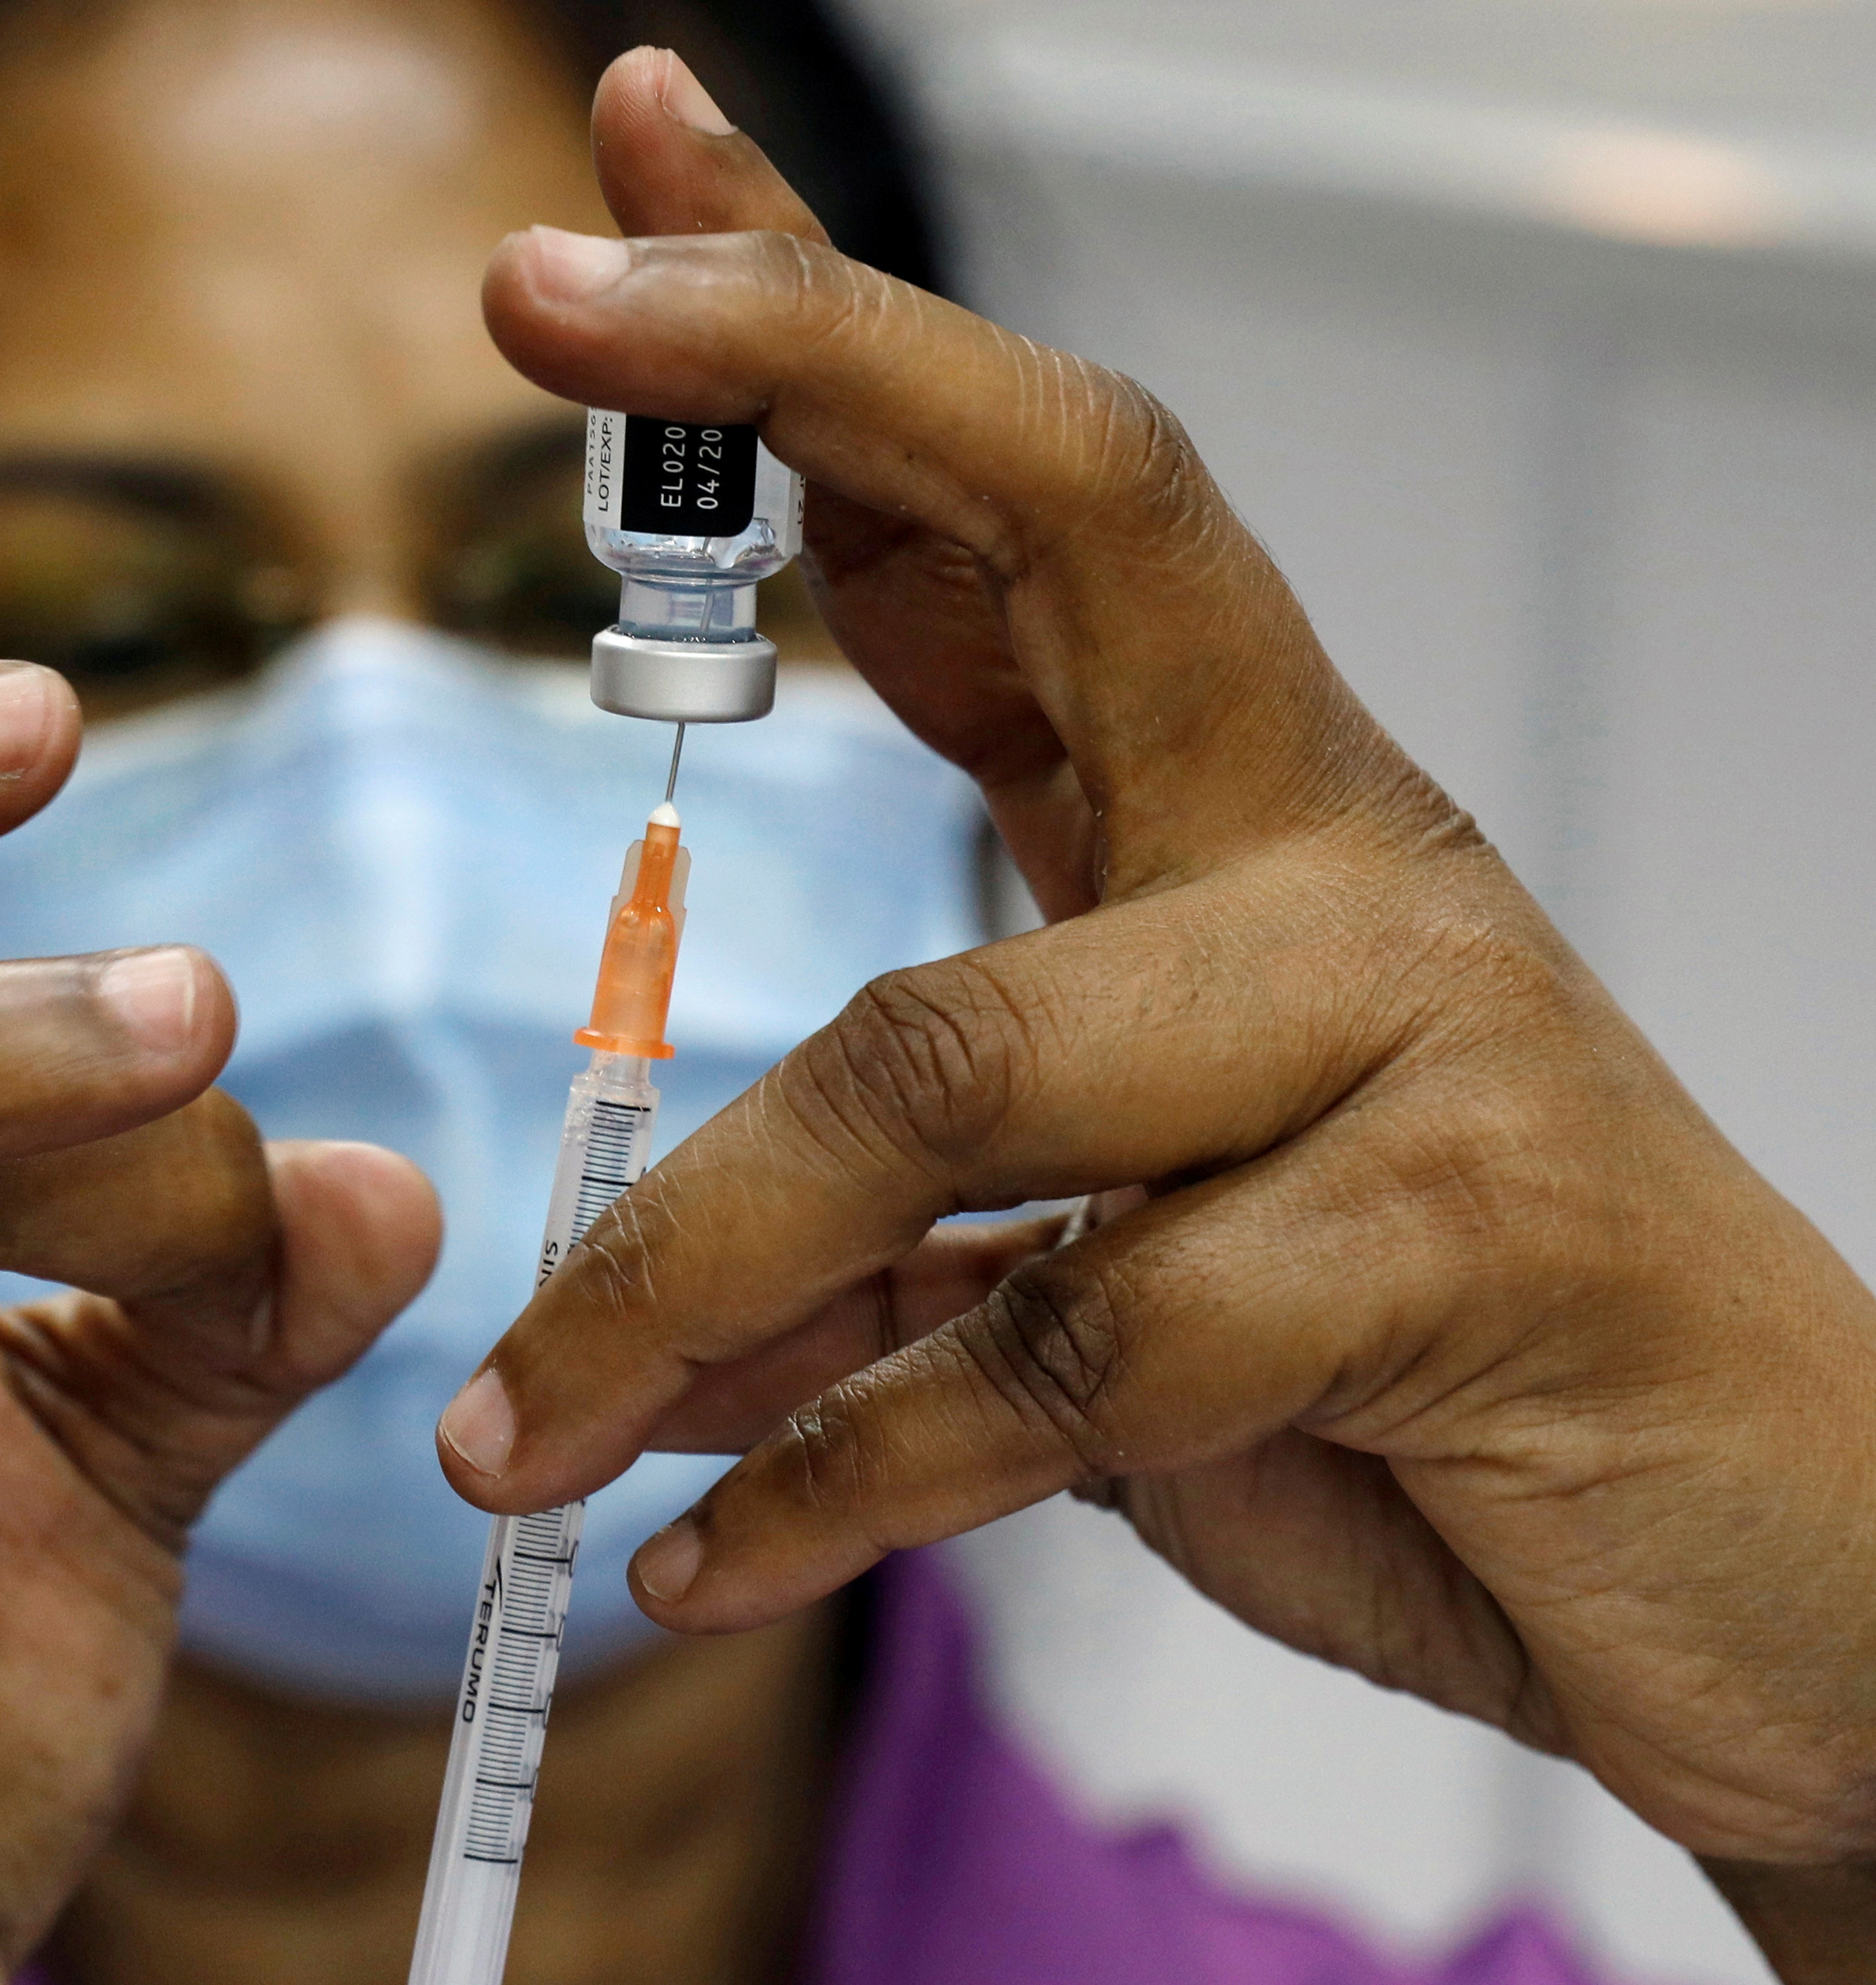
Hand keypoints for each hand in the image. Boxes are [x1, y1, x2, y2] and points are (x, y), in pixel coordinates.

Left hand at [443, 50, 1875, 1967]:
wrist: (1758, 1568)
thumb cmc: (1420, 1371)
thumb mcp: (1124, 1258)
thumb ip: (900, 1224)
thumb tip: (627, 1282)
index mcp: (1246, 812)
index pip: (1033, 487)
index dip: (829, 319)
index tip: (631, 152)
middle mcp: (1331, 860)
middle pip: (1075, 539)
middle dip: (795, 381)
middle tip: (530, 289)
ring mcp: (1414, 1030)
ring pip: (953, 1060)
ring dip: (680, 1267)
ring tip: (508, 1437)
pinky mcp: (1462, 1246)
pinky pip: (1066, 1354)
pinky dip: (845, 1482)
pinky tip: (711, 1560)